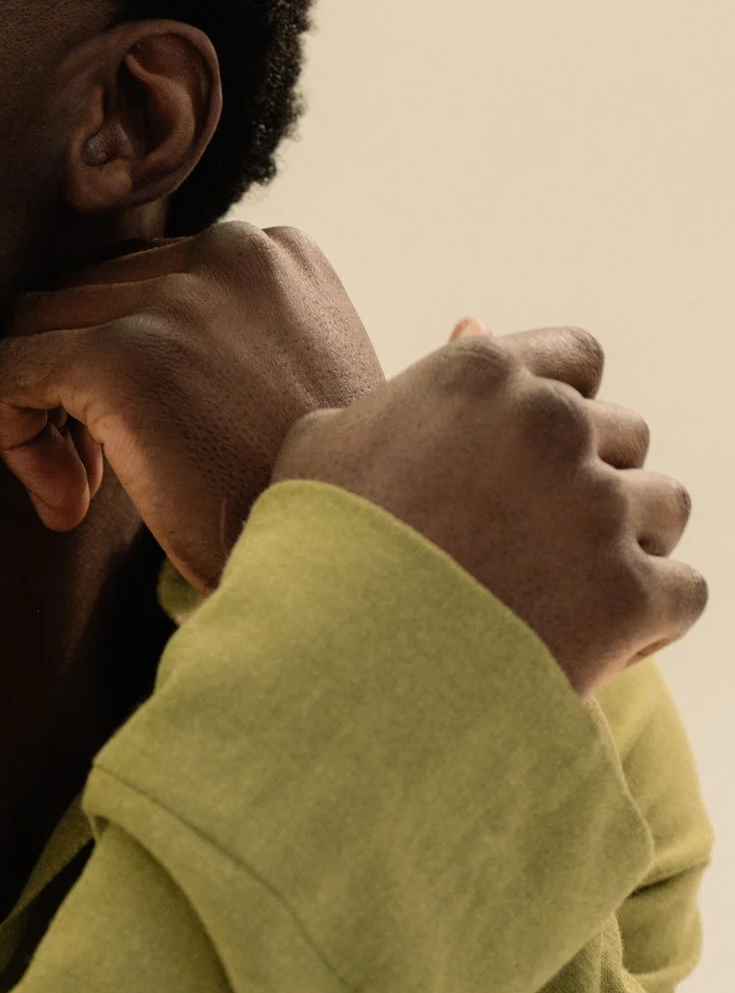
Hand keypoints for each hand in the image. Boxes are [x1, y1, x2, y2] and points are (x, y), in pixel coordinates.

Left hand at [0, 223, 386, 590]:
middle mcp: (230, 251)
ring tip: (87, 489)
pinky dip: (12, 435)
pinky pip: (9, 371)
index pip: (138, 277)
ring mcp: (176, 300)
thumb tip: (122, 339)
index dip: (119, 359)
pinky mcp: (124, 357)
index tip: (144, 440)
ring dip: (45, 410)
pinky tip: (65, 502)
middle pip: (82, 292)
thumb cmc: (319, 496)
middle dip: (76, 382)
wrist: (359, 558)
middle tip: (103, 473)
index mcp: (273, 253)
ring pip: (34, 324)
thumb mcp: (293, 385)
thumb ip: (227, 340)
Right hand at [270, 322, 707, 698]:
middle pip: (623, 434)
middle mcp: (549, 423)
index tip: (530, 461)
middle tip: (526, 546)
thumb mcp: (327, 444)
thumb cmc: (311, 555)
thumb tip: (472, 326)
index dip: (561, 410)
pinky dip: (646, 620)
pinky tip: (583, 643)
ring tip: (556, 596)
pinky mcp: (628, 593)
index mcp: (479, 374)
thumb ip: (409, 385)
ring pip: (663, 506)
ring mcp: (595, 506)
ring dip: (625, 544)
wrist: (324, 666)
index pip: (577, 358)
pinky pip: (681, 591)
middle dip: (589, 482)